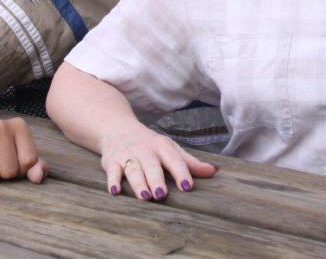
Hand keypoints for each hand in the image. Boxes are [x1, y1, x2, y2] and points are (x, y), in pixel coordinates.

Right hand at [0, 118, 47, 183]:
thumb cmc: (3, 150)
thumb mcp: (23, 155)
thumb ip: (37, 167)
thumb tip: (38, 178)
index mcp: (20, 126)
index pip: (29, 161)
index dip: (21, 169)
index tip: (15, 161)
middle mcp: (1, 125)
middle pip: (9, 171)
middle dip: (4, 174)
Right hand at [100, 123, 215, 200]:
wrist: (117, 127)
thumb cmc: (149, 143)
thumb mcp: (169, 149)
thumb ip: (190, 162)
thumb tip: (214, 172)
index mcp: (162, 146)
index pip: (174, 159)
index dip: (181, 172)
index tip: (188, 186)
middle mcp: (145, 150)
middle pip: (152, 166)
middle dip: (157, 179)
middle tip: (162, 195)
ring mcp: (128, 155)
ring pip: (133, 170)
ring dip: (138, 183)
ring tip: (145, 197)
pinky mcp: (112, 161)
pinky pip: (112, 171)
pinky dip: (112, 180)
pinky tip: (115, 191)